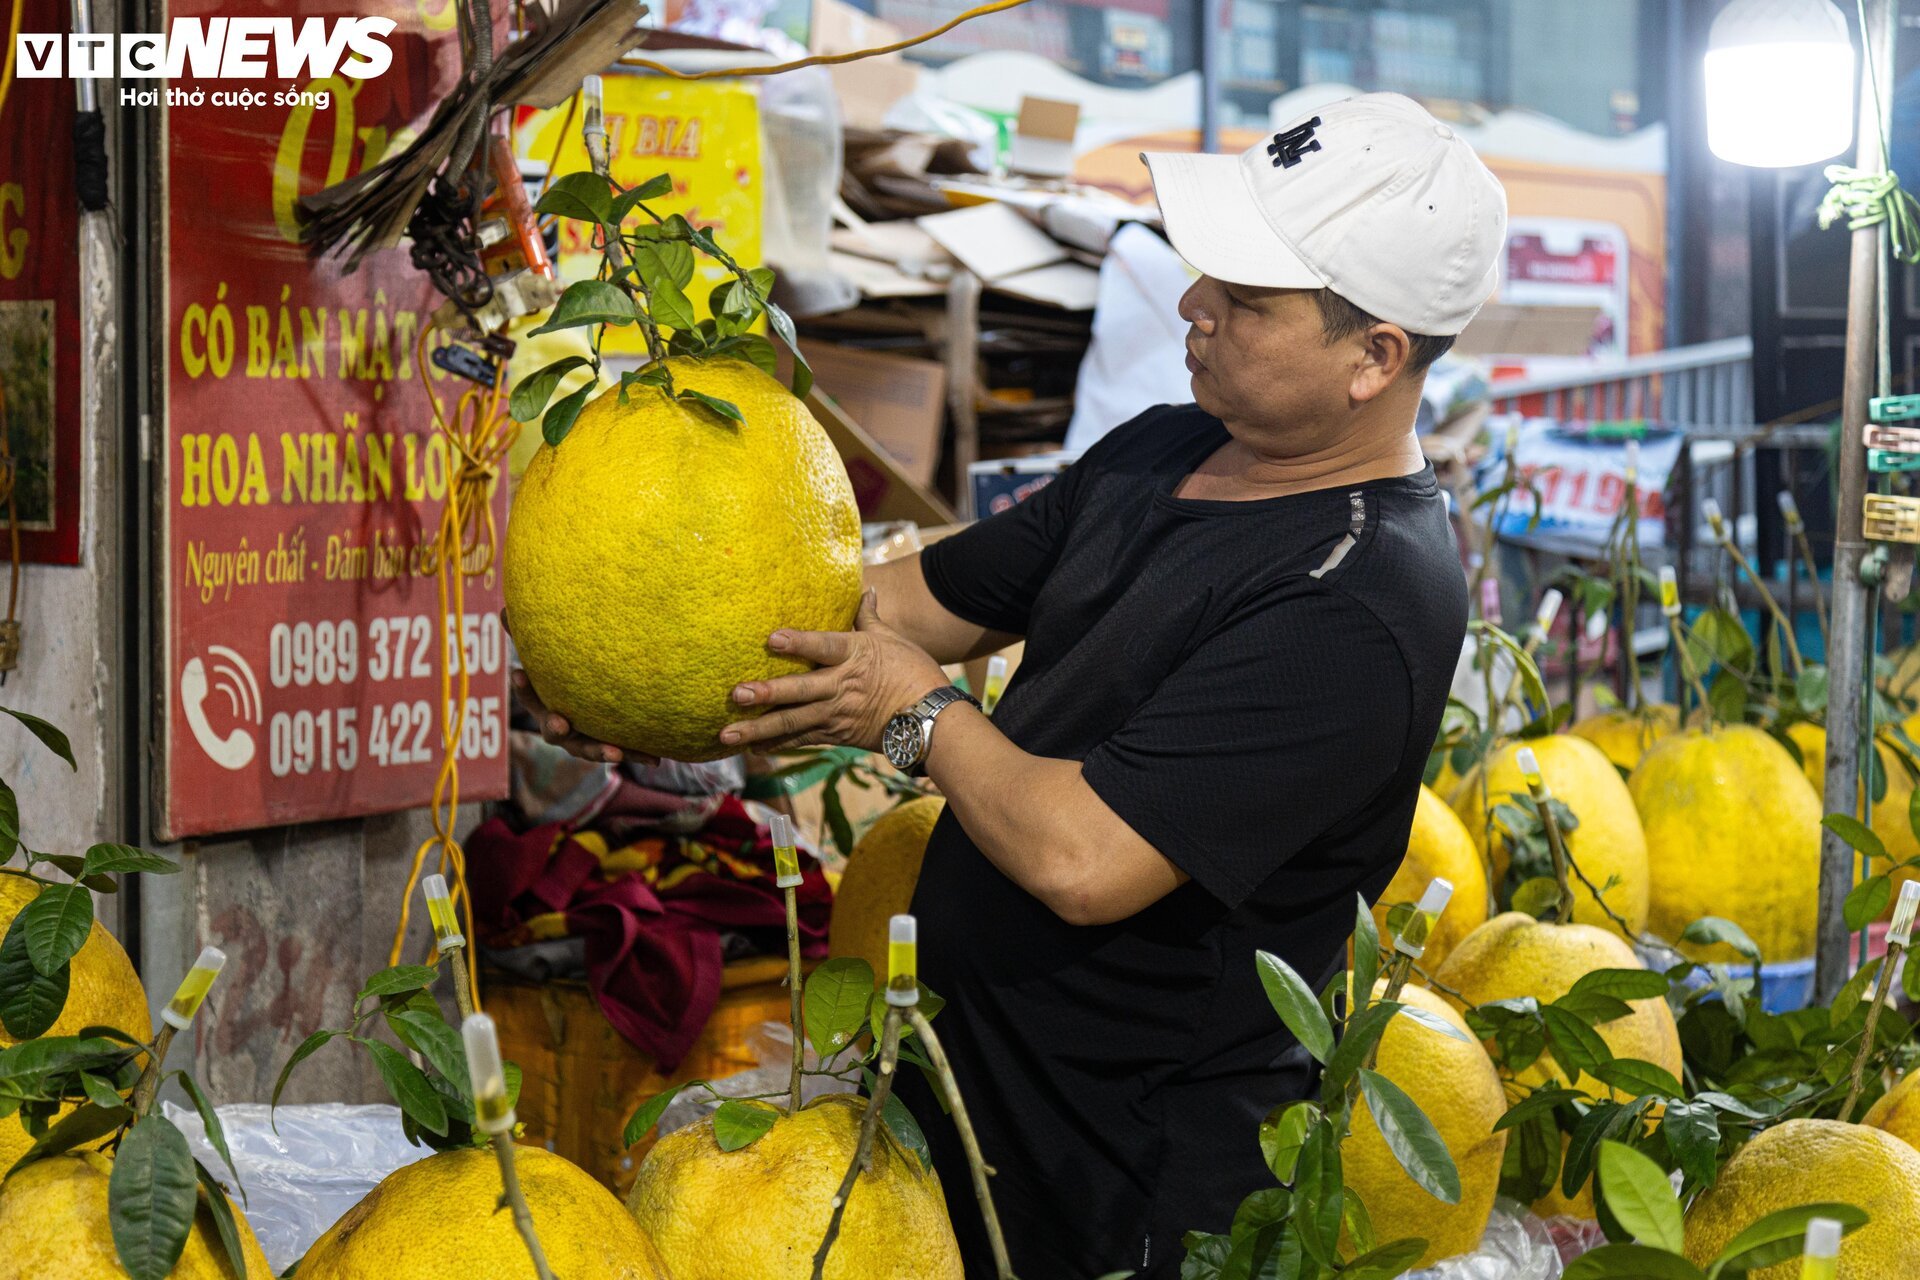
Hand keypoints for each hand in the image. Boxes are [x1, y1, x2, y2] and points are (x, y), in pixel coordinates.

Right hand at [504, 609, 657, 765]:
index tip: (519, 673)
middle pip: (553, 731)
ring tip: (614, 753)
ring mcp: (584, 742)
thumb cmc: (566, 679)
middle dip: (554, 727)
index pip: (529, 695)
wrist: (598, 713)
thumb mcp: (549, 660)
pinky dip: (637, 755)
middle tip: (560, 724)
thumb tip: (502, 609)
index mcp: (544, 704)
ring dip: (599, 751)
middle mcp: (561, 727)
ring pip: (588, 749)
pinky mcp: (610, 748)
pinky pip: (623, 753)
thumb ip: (529, 637)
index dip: (523, 686)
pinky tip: (655, 759)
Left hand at [719, 589, 949, 752]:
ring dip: (758, 730)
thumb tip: (866, 589)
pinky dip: (777, 744)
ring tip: (727, 735)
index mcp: (855, 655)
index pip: (823, 645)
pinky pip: (802, 740)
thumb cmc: (914, 672)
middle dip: (766, 693)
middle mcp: (841, 686)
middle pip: (799, 690)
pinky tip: (753, 749)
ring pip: (793, 722)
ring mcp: (836, 714)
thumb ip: (869, 617)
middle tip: (736, 694)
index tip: (771, 639)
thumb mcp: (892, 640)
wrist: (931, 719)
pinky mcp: (836, 735)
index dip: (798, 642)